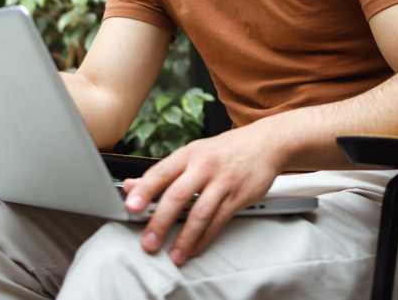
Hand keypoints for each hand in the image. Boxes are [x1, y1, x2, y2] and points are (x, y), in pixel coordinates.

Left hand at [121, 126, 281, 265]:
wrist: (266, 143)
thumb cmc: (226, 150)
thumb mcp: (193, 153)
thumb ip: (164, 172)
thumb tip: (132, 186)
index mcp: (189, 154)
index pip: (161, 172)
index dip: (144, 190)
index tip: (131, 206)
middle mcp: (204, 166)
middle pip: (178, 195)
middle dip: (161, 221)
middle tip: (149, 241)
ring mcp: (222, 181)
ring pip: (200, 212)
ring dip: (185, 238)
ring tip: (173, 254)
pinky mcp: (239, 196)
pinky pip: (219, 220)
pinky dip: (204, 238)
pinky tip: (194, 248)